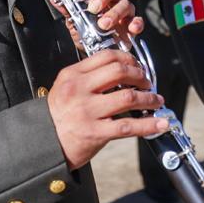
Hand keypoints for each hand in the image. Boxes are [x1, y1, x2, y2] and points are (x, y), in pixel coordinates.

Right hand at [47, 50, 167, 169]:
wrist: (43, 145)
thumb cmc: (56, 117)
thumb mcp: (63, 88)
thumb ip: (86, 78)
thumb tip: (120, 71)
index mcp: (72, 76)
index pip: (106, 57)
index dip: (128, 58)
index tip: (136, 65)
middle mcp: (79, 90)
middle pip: (119, 72)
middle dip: (140, 76)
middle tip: (147, 82)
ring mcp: (87, 111)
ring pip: (128, 97)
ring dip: (148, 98)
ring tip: (156, 100)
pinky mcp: (95, 133)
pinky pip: (128, 126)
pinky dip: (149, 124)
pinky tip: (160, 123)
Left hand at [72, 0, 143, 40]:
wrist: (93, 50)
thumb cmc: (84, 29)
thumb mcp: (73, 20)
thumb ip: (66, 8)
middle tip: (93, 8)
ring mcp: (123, 10)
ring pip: (125, 3)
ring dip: (115, 13)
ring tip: (103, 24)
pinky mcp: (131, 24)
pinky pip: (138, 20)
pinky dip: (136, 23)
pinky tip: (131, 28)